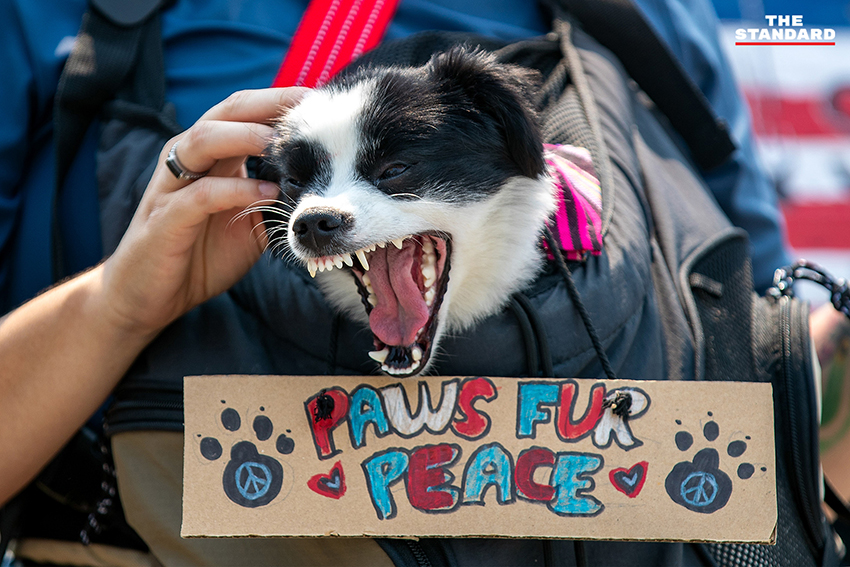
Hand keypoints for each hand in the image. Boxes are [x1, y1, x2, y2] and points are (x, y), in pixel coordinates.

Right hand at [100, 88, 305, 336]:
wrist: (149, 296)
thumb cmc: (200, 255)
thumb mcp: (248, 223)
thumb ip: (274, 199)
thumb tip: (319, 185)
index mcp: (209, 156)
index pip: (244, 112)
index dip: (280, 101)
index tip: (321, 99)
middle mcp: (188, 160)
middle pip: (225, 112)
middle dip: (268, 103)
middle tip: (309, 106)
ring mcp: (172, 186)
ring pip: (204, 141)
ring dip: (246, 136)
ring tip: (283, 141)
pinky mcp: (165, 219)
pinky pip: (200, 195)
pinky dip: (236, 189)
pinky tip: (267, 192)